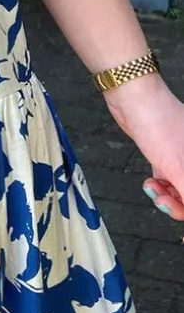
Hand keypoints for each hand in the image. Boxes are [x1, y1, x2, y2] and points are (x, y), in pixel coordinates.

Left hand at [102, 70, 183, 222]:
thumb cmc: (159, 124)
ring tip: (153, 190)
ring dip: (166, 196)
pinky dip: (160, 187)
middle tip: (163, 201)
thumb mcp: (177, 167)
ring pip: (180, 189)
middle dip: (178, 203)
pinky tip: (151, 184)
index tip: (177, 215)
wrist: (133, 97)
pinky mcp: (167, 156)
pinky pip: (169, 181)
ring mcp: (183, 157)